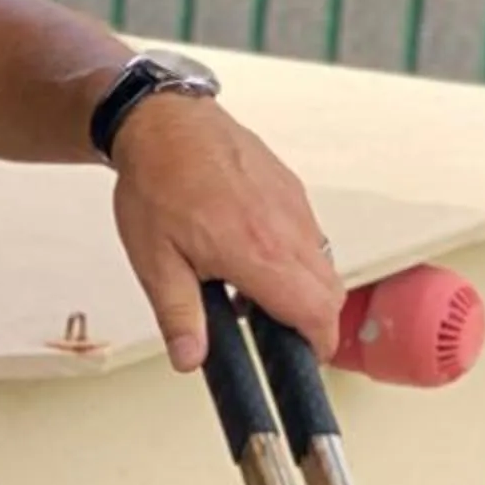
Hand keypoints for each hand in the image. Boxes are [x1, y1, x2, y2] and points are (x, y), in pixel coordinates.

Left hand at [109, 95, 343, 372]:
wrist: (165, 124)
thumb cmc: (157, 185)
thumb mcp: (154, 262)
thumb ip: (179, 316)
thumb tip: (192, 360)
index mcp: (259, 254)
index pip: (315, 313)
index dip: (317, 344)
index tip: (303, 358)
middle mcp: (289, 231)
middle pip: (329, 293)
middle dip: (310, 320)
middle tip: (273, 332)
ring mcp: (295, 207)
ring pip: (323, 263)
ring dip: (300, 287)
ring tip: (249, 290)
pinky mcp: (292, 190)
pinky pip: (310, 235)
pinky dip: (294, 257)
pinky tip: (250, 254)